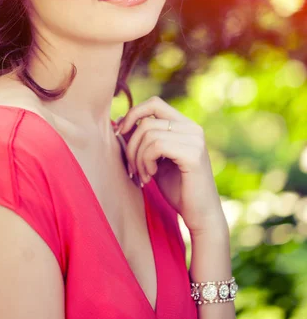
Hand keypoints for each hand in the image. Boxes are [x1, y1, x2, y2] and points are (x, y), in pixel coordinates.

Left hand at [117, 96, 226, 236]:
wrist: (200, 215)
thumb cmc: (177, 188)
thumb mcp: (154, 159)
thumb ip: (142, 140)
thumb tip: (118, 120)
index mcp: (185, 126)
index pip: (154, 103)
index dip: (133, 114)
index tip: (120, 134)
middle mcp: (193, 128)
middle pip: (147, 120)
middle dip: (131, 144)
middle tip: (132, 168)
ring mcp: (195, 140)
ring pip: (149, 134)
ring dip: (137, 158)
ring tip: (143, 175)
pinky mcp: (193, 155)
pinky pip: (156, 146)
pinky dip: (146, 162)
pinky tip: (151, 176)